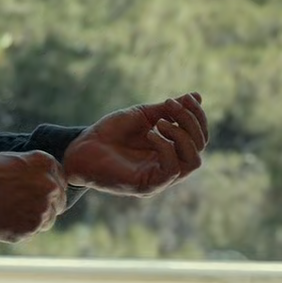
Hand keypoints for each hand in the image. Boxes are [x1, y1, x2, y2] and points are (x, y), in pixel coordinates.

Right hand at [0, 150, 67, 242]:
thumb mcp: (11, 159)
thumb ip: (31, 171)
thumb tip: (38, 183)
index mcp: (46, 163)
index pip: (60, 180)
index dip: (47, 188)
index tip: (35, 192)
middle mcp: (50, 185)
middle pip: (58, 202)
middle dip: (44, 205)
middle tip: (23, 206)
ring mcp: (43, 208)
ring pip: (47, 220)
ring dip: (34, 219)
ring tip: (11, 214)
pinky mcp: (31, 228)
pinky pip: (32, 232)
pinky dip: (21, 229)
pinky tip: (5, 220)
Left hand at [63, 93, 209, 196]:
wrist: (81, 146)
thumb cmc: (110, 133)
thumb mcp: (143, 115)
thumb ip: (169, 110)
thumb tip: (197, 96)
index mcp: (171, 150)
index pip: (199, 137)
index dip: (197, 116)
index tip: (185, 98)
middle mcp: (170, 166)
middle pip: (200, 147)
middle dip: (190, 122)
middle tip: (170, 105)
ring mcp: (161, 178)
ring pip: (193, 161)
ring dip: (181, 135)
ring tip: (159, 122)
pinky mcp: (148, 185)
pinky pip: (172, 170)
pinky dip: (165, 147)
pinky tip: (150, 134)